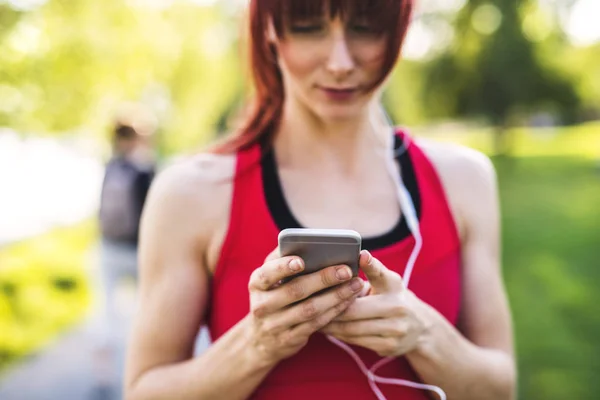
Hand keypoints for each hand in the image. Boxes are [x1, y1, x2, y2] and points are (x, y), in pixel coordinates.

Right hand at [246, 248, 364, 364]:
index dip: (284, 267)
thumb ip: (283, 260)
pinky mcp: (290, 339)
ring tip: (355, 284)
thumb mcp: (269, 280)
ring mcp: (275, 325)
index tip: (301, 261)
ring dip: (336, 296)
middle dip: (323, 279)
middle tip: (346, 270)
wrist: (260, 339)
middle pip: (295, 291)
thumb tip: (308, 240)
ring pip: (310, 309)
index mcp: (256, 284)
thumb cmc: (271, 297)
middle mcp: (262, 305)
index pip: (267, 274)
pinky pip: (316, 323)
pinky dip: (335, 310)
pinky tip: (349, 300)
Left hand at [321, 250, 432, 357]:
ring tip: (313, 317)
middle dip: (329, 309)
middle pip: (352, 312)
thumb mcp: (388, 279)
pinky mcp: (388, 347)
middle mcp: (396, 311)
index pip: (370, 281)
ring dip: (330, 324)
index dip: (354, 277)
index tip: (340, 270)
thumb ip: (372, 268)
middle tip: (309, 304)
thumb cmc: (394, 296)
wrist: (420, 327)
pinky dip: (339, 335)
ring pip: (351, 330)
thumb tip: (359, 253)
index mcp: (393, 289)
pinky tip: (327, 329)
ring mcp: (393, 332)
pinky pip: (356, 341)